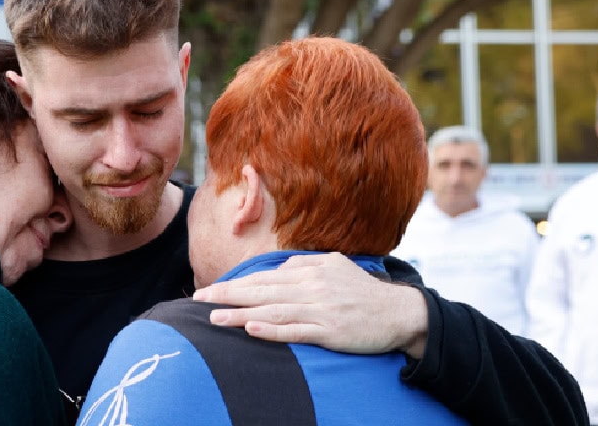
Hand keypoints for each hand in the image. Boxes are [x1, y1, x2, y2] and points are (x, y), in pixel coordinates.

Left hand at [192, 252, 427, 357]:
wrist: (399, 312)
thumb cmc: (362, 291)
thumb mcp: (334, 266)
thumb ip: (303, 266)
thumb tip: (277, 269)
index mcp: (310, 271)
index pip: (263, 277)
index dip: (234, 283)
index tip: (209, 289)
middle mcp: (312, 287)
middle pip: (261, 291)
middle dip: (227, 295)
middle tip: (198, 299)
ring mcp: (320, 310)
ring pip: (272, 311)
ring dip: (240, 315)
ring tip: (214, 318)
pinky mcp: (330, 332)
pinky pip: (295, 331)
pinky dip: (271, 330)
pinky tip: (251, 329)